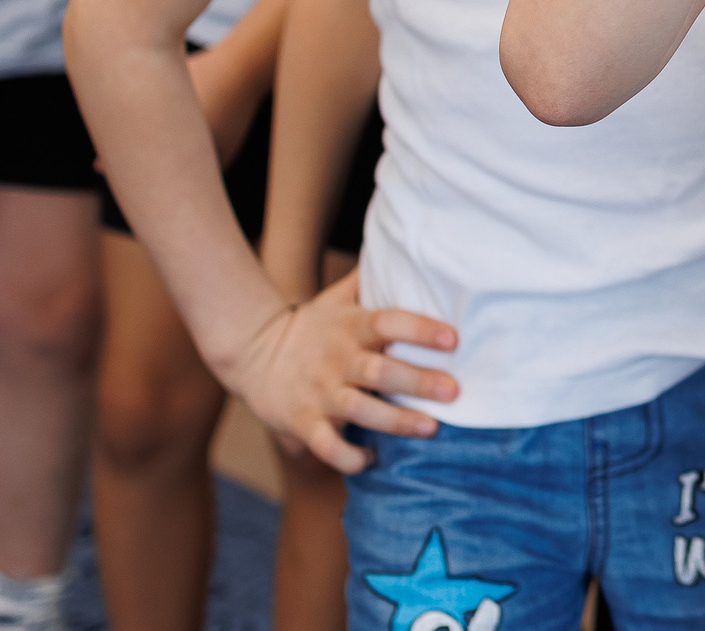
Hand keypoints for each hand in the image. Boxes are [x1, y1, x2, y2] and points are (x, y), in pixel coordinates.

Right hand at [224, 269, 458, 472]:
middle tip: (454, 391)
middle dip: (418, 381)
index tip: (452, 339)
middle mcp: (338, 360)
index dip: (420, 329)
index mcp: (351, 327)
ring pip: (359, 409)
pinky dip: (348, 456)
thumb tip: (404, 244)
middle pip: (380, 371)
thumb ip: (369, 278)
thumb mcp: (336, 297)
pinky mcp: (302, 423)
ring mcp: (320, 393)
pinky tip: (372, 459)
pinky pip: (326, 445)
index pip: (390, 322)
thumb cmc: (310, 325)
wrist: (250, 352)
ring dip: (395, 422)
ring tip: (430, 428)